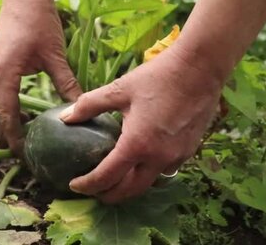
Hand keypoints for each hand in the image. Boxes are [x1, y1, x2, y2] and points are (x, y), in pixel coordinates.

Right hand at [0, 0, 81, 154]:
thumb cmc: (40, 20)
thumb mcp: (55, 54)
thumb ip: (66, 83)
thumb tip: (82, 107)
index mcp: (4, 74)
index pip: (6, 116)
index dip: (14, 138)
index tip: (26, 154)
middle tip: (19, 144)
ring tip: (22, 128)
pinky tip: (21, 108)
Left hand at [58, 45, 223, 202]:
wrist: (200, 69)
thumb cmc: (157, 77)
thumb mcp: (118, 89)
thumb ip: (89, 105)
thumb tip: (65, 117)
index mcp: (137, 144)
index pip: (107, 177)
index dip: (88, 185)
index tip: (74, 185)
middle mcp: (158, 157)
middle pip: (129, 190)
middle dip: (109, 195)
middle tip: (93, 191)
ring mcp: (177, 156)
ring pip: (149, 183)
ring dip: (130, 186)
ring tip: (115, 180)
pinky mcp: (189, 151)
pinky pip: (165, 170)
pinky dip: (149, 173)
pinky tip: (140, 162)